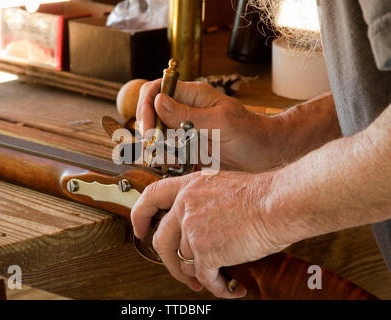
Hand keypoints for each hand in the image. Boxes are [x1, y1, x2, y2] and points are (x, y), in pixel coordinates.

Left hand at [131, 170, 292, 297]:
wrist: (278, 203)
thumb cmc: (261, 195)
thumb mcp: (222, 186)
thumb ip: (203, 201)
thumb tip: (196, 226)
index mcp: (189, 186)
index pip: (152, 196)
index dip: (140, 215)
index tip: (139, 229)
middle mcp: (186, 205)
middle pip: (161, 240)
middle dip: (169, 262)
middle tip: (181, 273)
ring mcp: (193, 228)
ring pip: (185, 261)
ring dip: (199, 274)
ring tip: (213, 279)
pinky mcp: (205, 250)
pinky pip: (205, 276)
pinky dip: (216, 286)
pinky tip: (228, 287)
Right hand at [136, 80, 279, 171]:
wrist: (267, 154)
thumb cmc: (251, 134)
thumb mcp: (220, 123)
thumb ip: (187, 114)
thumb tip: (157, 100)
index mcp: (193, 96)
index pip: (157, 90)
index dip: (146, 106)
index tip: (148, 130)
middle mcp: (186, 109)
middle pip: (151, 112)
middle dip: (149, 130)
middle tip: (154, 148)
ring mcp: (186, 128)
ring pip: (157, 133)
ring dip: (157, 147)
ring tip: (168, 159)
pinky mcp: (188, 146)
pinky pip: (168, 150)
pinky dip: (166, 158)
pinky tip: (175, 164)